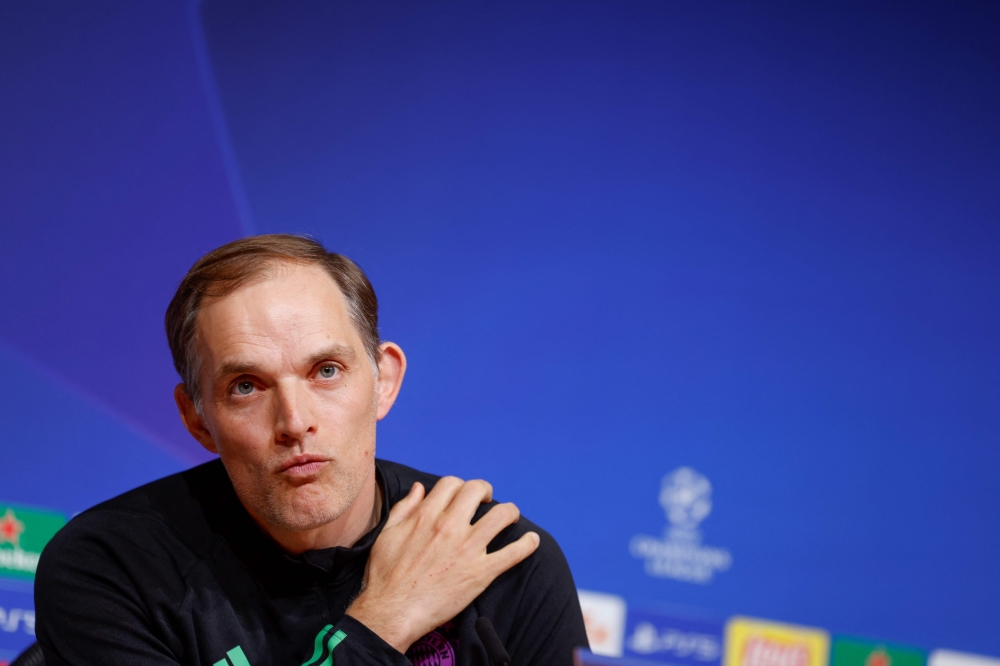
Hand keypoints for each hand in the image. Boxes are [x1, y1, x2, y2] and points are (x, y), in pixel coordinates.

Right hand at [346, 477, 539, 652]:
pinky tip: (531, 540)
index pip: (451, 484)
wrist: (392, 612)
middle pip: (477, 491)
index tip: (462, 495)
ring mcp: (468, 549)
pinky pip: (512, 554)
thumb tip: (419, 488)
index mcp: (426, 516)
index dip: (459, 486)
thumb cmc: (385, 575)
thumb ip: (404, 508)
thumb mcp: (387, 534)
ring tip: (510, 516)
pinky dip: (526, 545)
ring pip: (502, 516)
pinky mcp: (480, 573)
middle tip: (487, 500)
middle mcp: (449, 527)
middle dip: (485, 491)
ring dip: (510, 512)